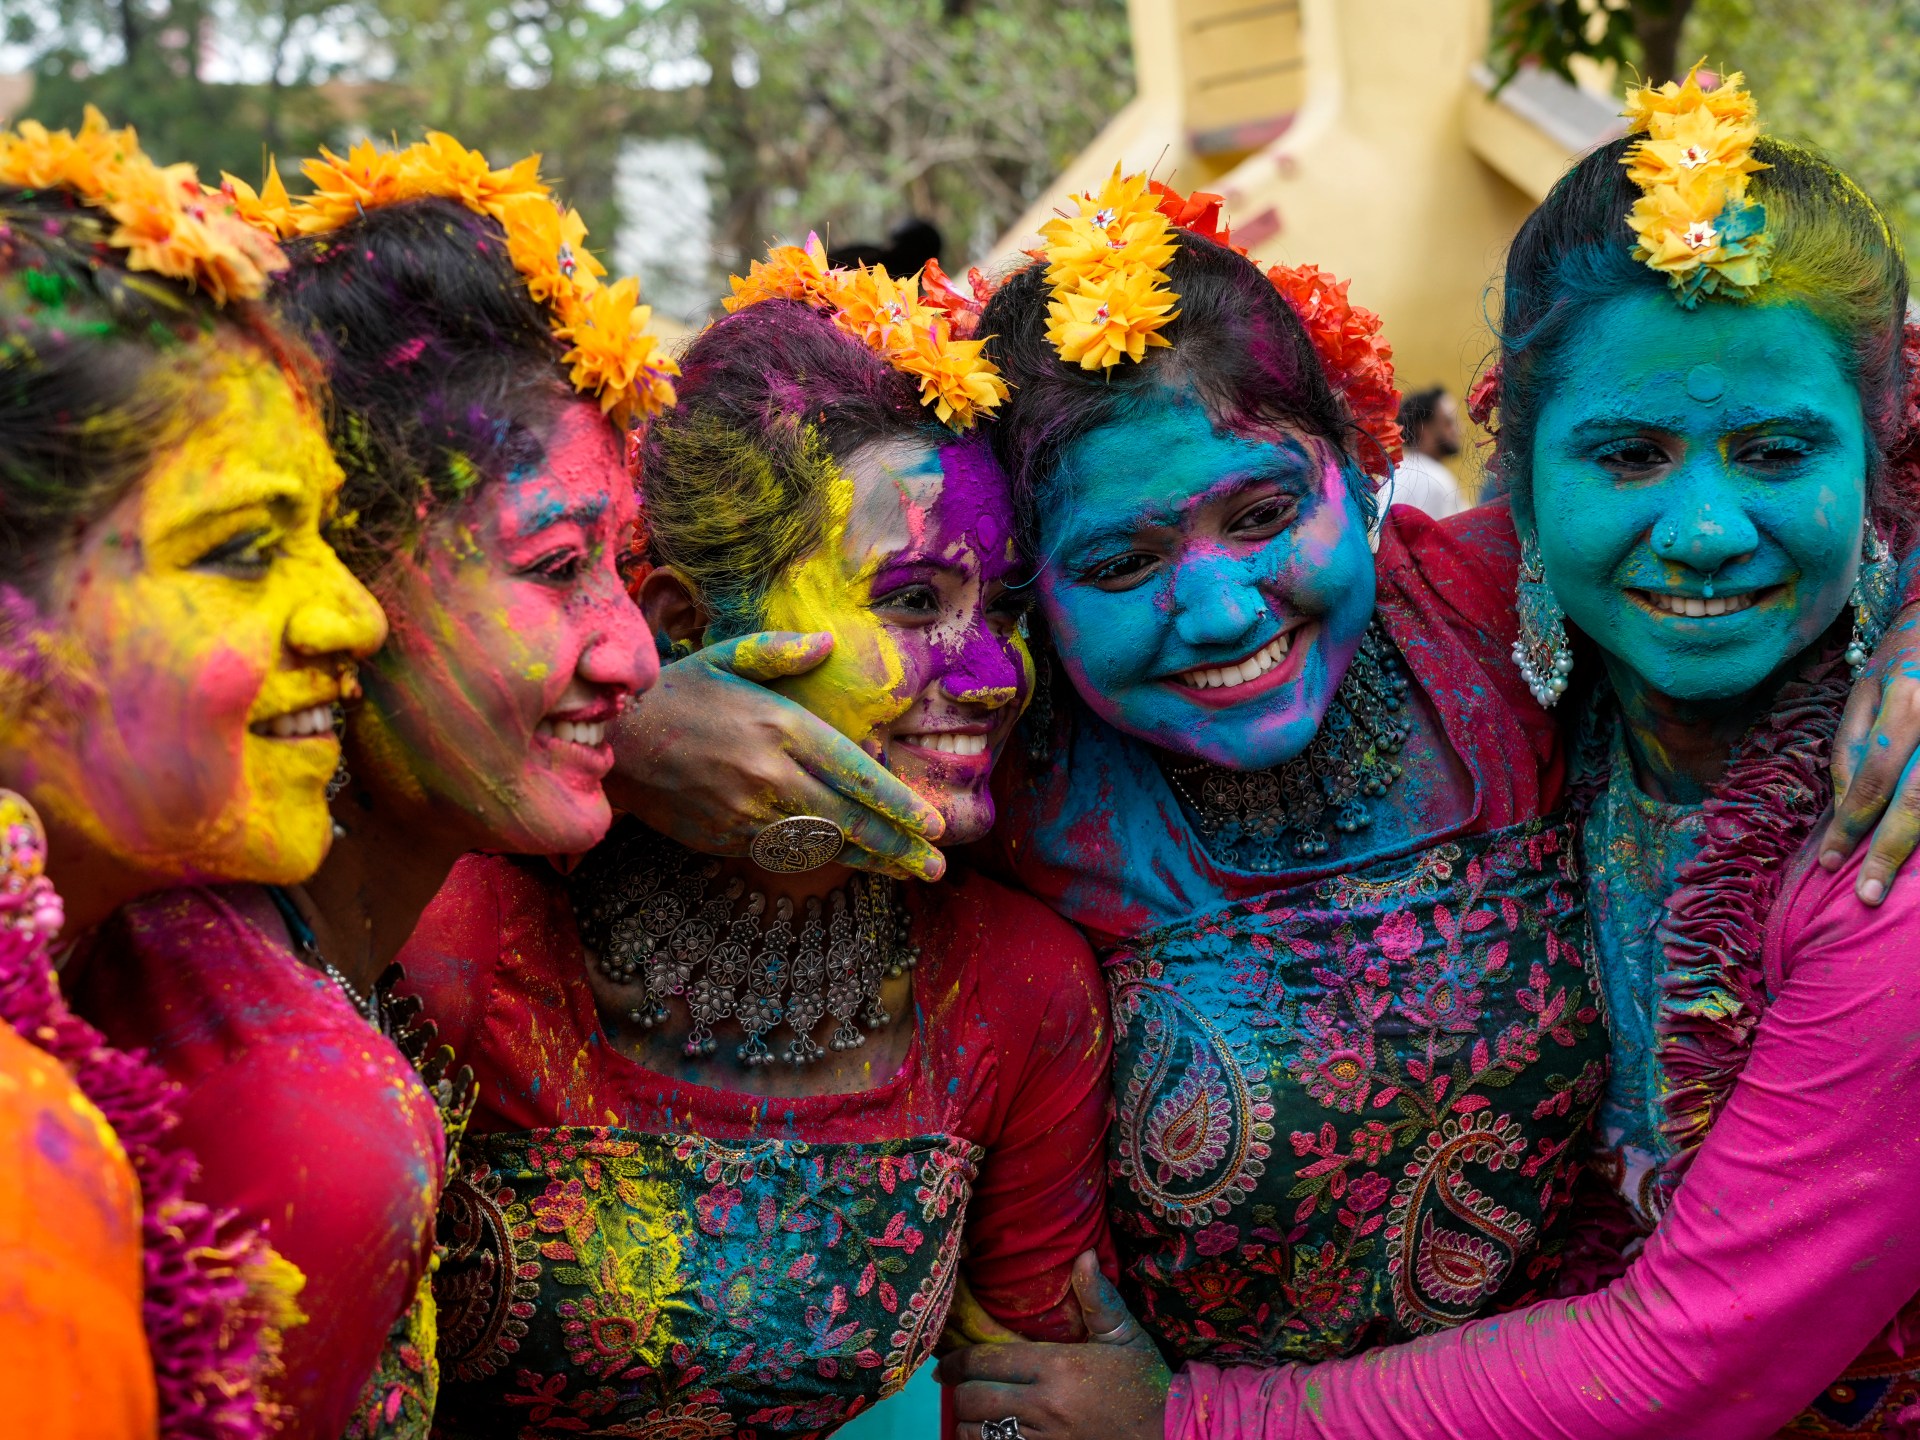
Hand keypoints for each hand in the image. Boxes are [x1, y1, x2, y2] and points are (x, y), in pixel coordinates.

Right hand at [604, 630, 946, 880]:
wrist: (611, 740)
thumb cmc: (674, 693)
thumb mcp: (726, 656)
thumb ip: (781, 653)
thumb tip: (826, 644)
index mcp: (780, 726)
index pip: (856, 772)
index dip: (899, 802)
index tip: (934, 824)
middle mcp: (771, 773)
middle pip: (850, 819)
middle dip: (898, 845)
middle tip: (936, 865)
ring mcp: (748, 811)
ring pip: (823, 844)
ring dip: (869, 860)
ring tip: (908, 872)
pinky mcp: (726, 837)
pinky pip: (785, 852)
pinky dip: (822, 860)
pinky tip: (852, 863)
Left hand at [937, 1252, 1168, 1439]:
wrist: (1170, 1432)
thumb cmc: (1144, 1381)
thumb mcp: (1124, 1335)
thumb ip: (1098, 1298)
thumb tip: (1083, 1255)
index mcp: (1058, 1366)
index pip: (987, 1362)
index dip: (957, 1362)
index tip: (945, 1363)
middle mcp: (1046, 1405)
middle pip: (975, 1399)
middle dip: (958, 1391)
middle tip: (952, 1383)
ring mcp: (1046, 1439)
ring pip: (980, 1433)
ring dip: (968, 1422)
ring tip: (969, 1411)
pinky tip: (988, 1435)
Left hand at [1821, 603, 1919, 904]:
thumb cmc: (1905, 657)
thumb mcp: (1865, 689)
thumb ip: (1850, 746)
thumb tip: (1843, 806)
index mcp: (1908, 702)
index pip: (1874, 777)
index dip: (1852, 824)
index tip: (1830, 863)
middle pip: (1919, 800)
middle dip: (1890, 850)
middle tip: (1867, 894)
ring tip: (1898, 882)